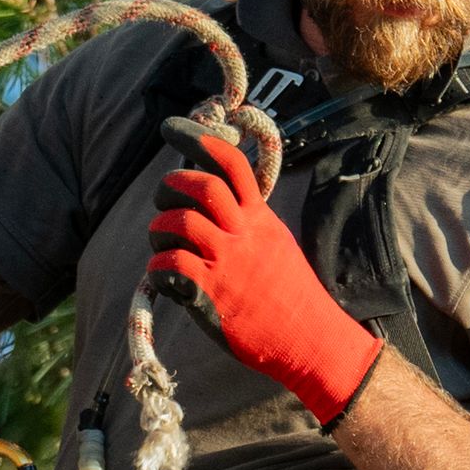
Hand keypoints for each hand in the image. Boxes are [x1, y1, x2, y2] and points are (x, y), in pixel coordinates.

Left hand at [143, 127, 383, 426]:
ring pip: (178, 224)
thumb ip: (248, 221)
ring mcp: (227, 264)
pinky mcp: (211, 297)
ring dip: (159, 231)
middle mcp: (243, 235)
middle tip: (165, 202)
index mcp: (258, 218)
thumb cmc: (290, 296)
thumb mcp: (275, 243)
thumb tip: (217, 203)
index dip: (196, 140)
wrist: (311, 341)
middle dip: (171, 186)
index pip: (231, 165)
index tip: (171, 128)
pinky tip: (165, 279)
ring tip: (163, 246)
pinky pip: (169, 268)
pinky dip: (158, 269)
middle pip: (201, 186)